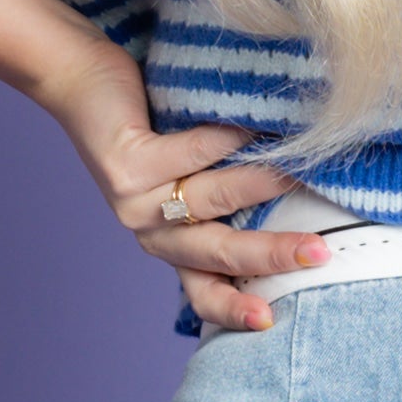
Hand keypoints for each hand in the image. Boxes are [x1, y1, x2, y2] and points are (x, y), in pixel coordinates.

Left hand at [34, 39, 325, 331]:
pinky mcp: (125, 165)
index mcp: (173, 244)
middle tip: (319, 254)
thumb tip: (316, 185)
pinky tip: (252, 125)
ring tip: (299, 171)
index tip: (272, 321)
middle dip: (270, 256)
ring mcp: (135, 201)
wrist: (82, 80)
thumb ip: (237, 188)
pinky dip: (225, 141)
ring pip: (209, 201)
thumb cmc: (152, 123)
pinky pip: (188, 155)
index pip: (206, 292)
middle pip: (217, 254)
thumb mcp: (196, 170)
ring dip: (257, 186)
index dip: (236, 311)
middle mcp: (153, 231)